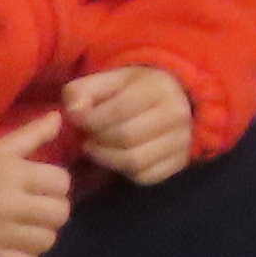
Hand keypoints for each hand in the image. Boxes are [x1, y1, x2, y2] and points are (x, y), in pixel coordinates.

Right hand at [0, 110, 73, 256]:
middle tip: (38, 206)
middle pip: (60, 214)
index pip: (61, 183)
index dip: (56, 183)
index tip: (43, 183)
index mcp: (13, 174)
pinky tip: (14, 244)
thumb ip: (32, 134)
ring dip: (41, 233)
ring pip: (46, 241)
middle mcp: (8, 205)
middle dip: (53, 208)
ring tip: (27, 225)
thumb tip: (60, 117)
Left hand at [61, 66, 198, 185]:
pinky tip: (116, 157)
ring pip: (134, 161)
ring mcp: (182, 141)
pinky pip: (144, 176)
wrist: (173, 100)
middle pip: (126, 137)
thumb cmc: (134, 90)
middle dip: (98, 140)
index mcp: (159, 87)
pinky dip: (123, 171)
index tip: (79, 121)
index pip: (119, 110)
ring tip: (96, 148)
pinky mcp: (178, 163)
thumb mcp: (109, 80)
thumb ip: (83, 90)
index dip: (92, 120)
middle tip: (87, 137)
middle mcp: (177, 114)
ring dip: (106, 158)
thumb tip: (74, 112)